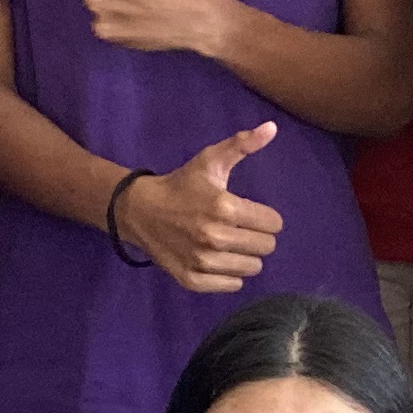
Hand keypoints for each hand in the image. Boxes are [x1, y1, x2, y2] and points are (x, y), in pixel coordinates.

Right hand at [120, 122, 286, 291]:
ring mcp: (202, 261)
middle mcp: (215, 237)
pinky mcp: (192, 279)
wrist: (139, 210)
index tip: (250, 213)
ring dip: (245, 256)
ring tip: (228, 243)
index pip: (273, 224)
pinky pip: (232, 285)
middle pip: (266, 247)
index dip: (266, 217)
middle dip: (257, 237)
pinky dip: (229, 275)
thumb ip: (243, 144)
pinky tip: (218, 259)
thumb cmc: (181, 185)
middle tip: (239, 228)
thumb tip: (272, 128)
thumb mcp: (210, 160)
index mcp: (224, 207)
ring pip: (252, 268)